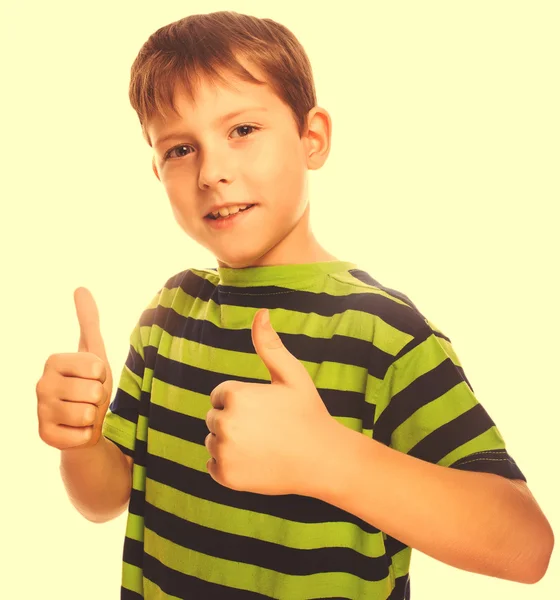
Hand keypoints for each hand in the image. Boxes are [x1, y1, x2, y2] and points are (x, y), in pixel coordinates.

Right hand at [36, 287, 113, 449]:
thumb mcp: (94, 351)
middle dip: (99, 397)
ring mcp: (40, 411)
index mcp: (53, 361)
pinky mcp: (45, 436)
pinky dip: (86, 434)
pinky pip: (82, 435)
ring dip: (93, 416)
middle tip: (89, 398)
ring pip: (87, 413)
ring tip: (84, 412)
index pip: (97, 367)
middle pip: (94, 391)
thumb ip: (88, 320)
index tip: (93, 378)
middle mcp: (41, 384)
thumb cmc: (90, 383)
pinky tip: (77, 429)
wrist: (84, 421)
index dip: (103, 375)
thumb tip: (80, 287)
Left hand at [205, 308, 336, 495]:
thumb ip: (269, 344)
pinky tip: (255, 462)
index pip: (220, 396)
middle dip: (234, 421)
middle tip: (266, 428)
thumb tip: (260, 312)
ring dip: (230, 443)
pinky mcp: (225, 476)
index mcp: (234, 395)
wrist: (323, 459)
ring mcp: (224, 452)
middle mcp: (224, 423)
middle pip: (214, 418)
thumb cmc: (307, 413)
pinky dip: (229, 465)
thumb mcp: (291, 374)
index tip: (265, 410)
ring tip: (262, 445)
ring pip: (213, 441)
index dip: (243, 402)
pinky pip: (213, 465)